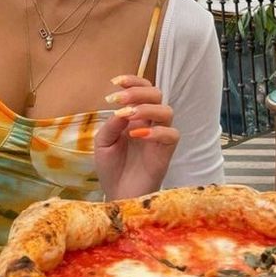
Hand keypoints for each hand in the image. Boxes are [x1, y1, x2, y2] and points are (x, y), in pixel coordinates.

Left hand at [94, 75, 178, 199]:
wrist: (117, 195)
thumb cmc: (111, 168)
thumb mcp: (103, 142)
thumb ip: (112, 124)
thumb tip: (122, 110)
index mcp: (135, 116)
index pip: (143, 89)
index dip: (133, 81)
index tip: (116, 82)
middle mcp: (149, 123)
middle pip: (157, 94)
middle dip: (137, 92)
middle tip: (118, 100)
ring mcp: (159, 137)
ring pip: (167, 110)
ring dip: (146, 108)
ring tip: (127, 116)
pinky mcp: (166, 153)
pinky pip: (172, 135)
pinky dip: (155, 131)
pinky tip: (136, 135)